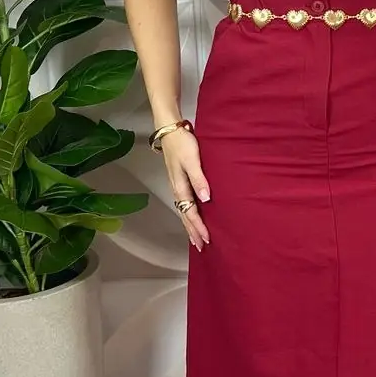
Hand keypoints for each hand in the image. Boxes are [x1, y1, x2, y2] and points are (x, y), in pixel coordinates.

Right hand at [161, 128, 210, 249]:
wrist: (169, 129)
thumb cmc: (182, 143)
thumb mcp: (192, 160)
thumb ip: (199, 179)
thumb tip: (205, 199)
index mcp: (180, 186)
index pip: (190, 212)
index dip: (199, 226)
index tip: (207, 239)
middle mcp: (177, 189)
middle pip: (185, 216)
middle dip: (192, 232)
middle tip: (201, 247)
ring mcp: (177, 185)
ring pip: (183, 210)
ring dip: (190, 225)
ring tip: (196, 238)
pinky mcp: (179, 180)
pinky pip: (184, 203)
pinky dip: (188, 214)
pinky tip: (192, 216)